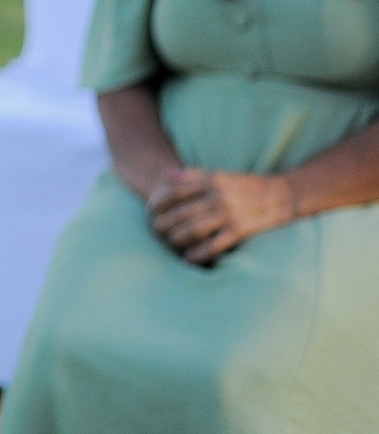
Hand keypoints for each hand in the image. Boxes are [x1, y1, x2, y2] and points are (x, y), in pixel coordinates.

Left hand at [146, 165, 297, 263]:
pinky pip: (214, 244)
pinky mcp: (241, 231)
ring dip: (177, 239)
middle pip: (181, 212)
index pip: (175, 192)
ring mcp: (230, 214)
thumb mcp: (220, 175)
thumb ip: (192, 175)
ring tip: (169, 243)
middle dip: (164, 223)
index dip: (158, 202)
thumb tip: (163, 175)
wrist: (284, 195)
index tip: (149, 211)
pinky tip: (188, 259)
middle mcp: (218, 197)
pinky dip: (199, 253)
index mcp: (212, 181)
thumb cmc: (246, 186)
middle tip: (154, 231)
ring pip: (194, 229)